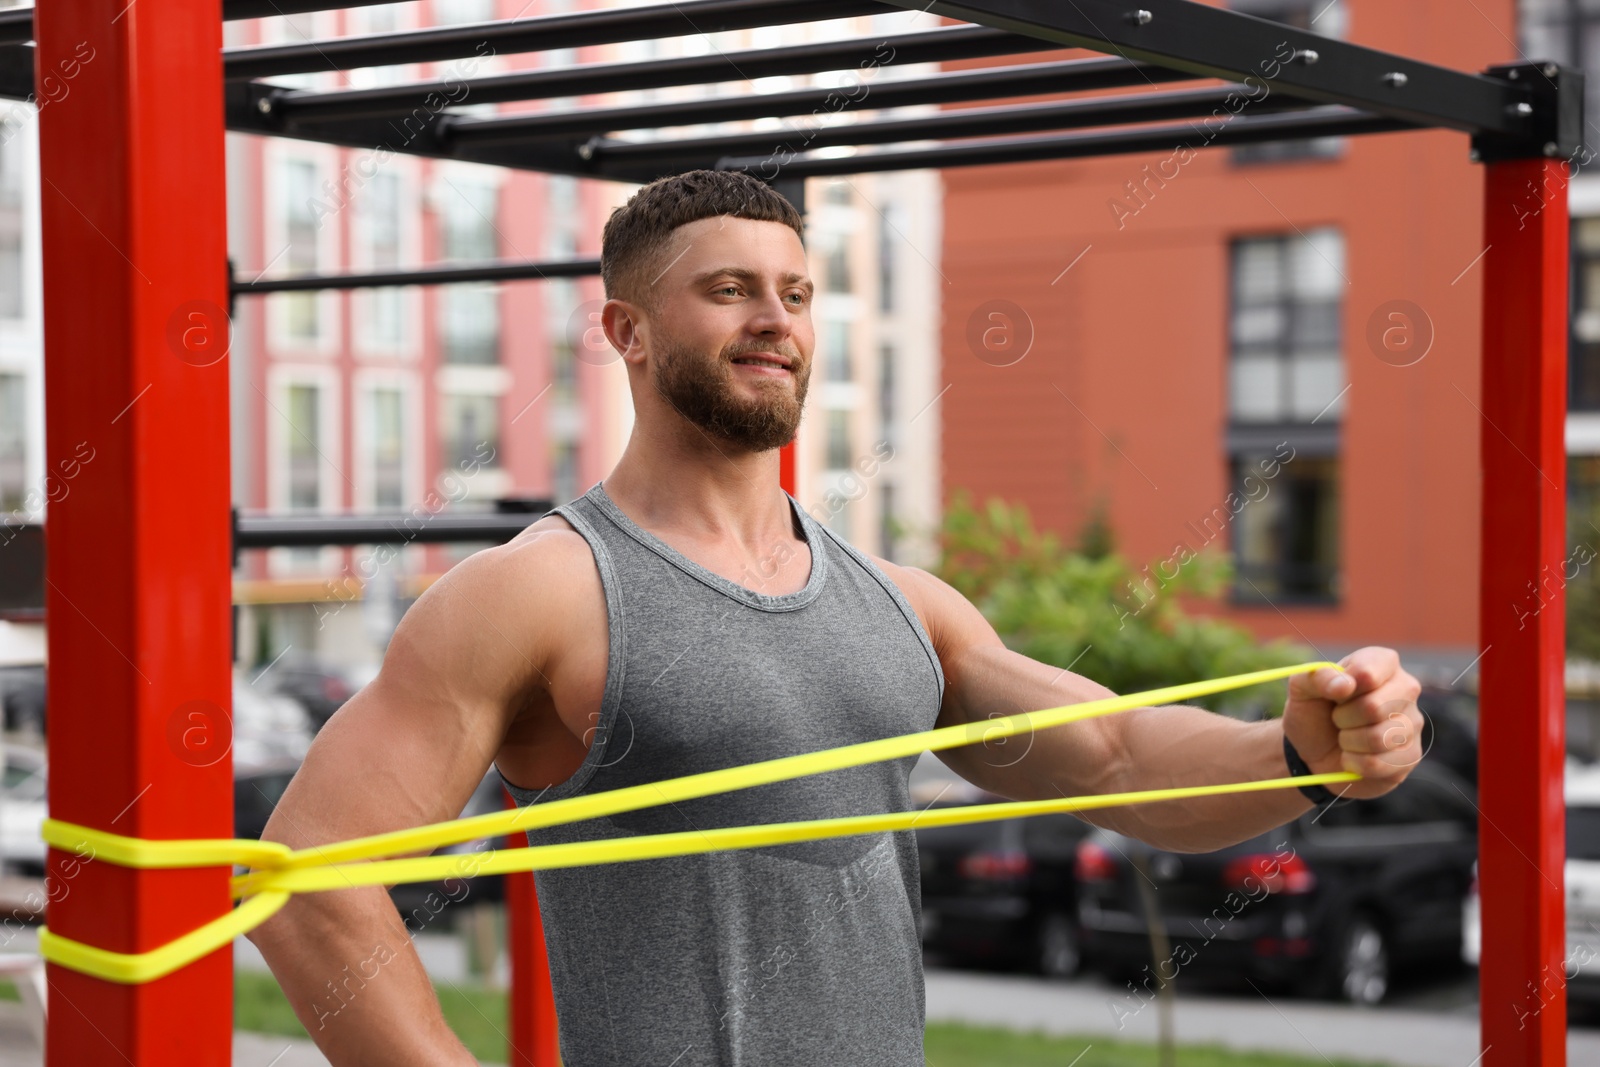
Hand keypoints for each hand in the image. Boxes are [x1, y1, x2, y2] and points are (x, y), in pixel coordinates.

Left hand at [1281, 646, 1422, 799]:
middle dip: (1342, 718)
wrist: (1315, 751)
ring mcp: (1413, 722)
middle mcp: (1406, 688)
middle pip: (1373, 707)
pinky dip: (1355, 763)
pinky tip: (1353, 756)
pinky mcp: (1411, 754)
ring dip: (1348, 742)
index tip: (1333, 694)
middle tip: (1337, 718)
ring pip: (1378, 738)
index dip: (1342, 688)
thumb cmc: (1314, 712)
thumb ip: (1317, 677)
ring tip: (1345, 736)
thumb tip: (1345, 685)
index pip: (1367, 672)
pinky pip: (1380, 763)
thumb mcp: (1303, 688)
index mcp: (1382, 662)